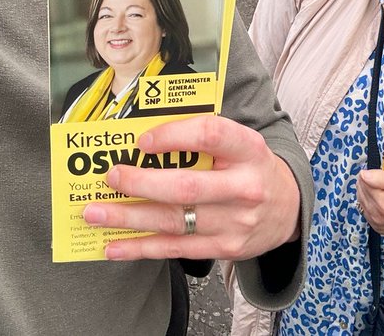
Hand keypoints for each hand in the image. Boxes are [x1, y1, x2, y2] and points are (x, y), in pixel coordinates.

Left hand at [81, 115, 301, 261]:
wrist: (288, 208)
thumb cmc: (250, 167)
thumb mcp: (239, 143)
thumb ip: (201, 138)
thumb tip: (143, 140)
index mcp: (248, 149)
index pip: (210, 134)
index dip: (173, 135)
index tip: (142, 140)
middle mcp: (244, 186)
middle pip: (186, 186)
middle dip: (140, 183)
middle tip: (110, 177)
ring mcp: (235, 222)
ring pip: (174, 221)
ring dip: (129, 218)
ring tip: (95, 213)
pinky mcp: (225, 248)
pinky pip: (175, 248)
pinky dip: (141, 248)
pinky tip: (114, 245)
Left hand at [357, 168, 383, 238]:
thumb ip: (382, 177)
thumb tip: (363, 175)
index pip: (363, 181)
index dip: (372, 173)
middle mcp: (379, 217)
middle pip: (361, 191)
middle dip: (369, 183)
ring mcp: (378, 224)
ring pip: (361, 201)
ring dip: (369, 193)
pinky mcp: (379, 228)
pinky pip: (366, 211)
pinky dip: (371, 203)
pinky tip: (383, 200)